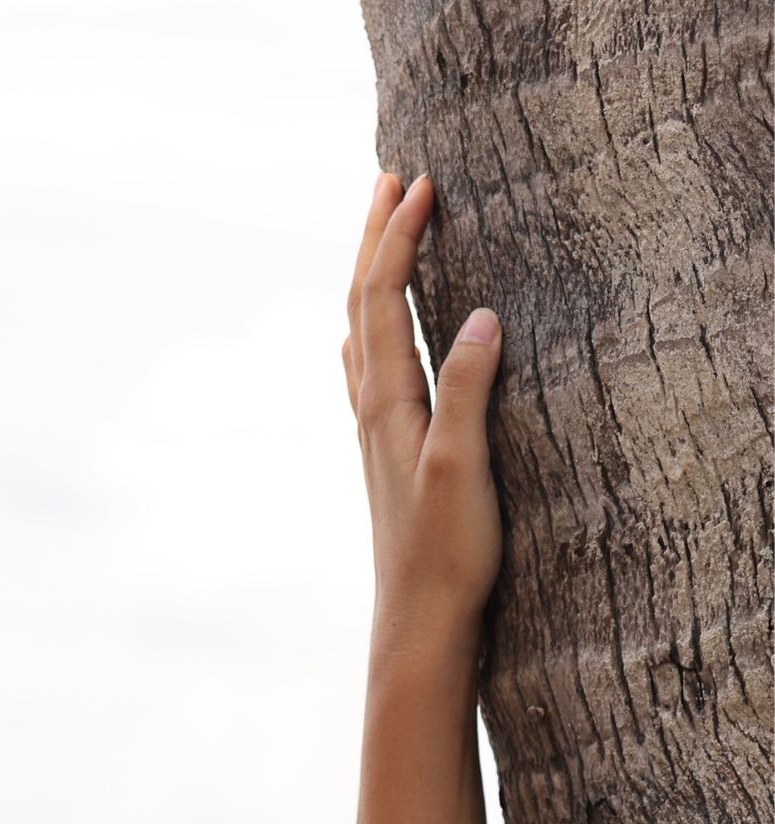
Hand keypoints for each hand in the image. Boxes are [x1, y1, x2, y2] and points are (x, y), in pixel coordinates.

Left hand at [345, 172, 501, 652]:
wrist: (419, 625)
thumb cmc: (446, 553)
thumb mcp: (464, 467)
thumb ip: (469, 391)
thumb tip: (482, 315)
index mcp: (387, 404)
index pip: (383, 299)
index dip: (399, 237)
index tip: (420, 182)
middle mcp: (371, 412)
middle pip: (361, 306)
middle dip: (375, 239)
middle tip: (388, 179)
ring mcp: (375, 434)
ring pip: (360, 336)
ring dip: (370, 278)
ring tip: (382, 235)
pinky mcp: (389, 456)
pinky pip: (370, 370)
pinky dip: (372, 329)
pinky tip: (374, 335)